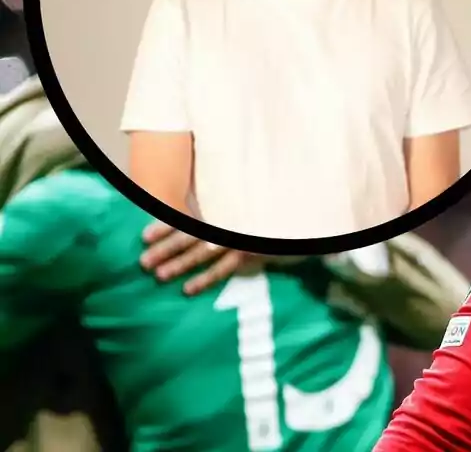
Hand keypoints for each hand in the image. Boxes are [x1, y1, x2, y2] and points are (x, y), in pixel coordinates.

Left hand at [140, 221, 260, 295]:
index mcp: (218, 215)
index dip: (164, 228)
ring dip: (181, 263)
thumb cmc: (260, 227)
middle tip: (143, 262)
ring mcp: (237, 238)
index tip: (143, 236)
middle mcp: (225, 224)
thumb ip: (213, 224)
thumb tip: (183, 235)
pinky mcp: (250, 253)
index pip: (187, 220)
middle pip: (190, 235)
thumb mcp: (236, 221)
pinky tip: (188, 290)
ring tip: (160, 275)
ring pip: (204, 252)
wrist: (291, 229)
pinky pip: (224, 268)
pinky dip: (205, 279)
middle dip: (166, 248)